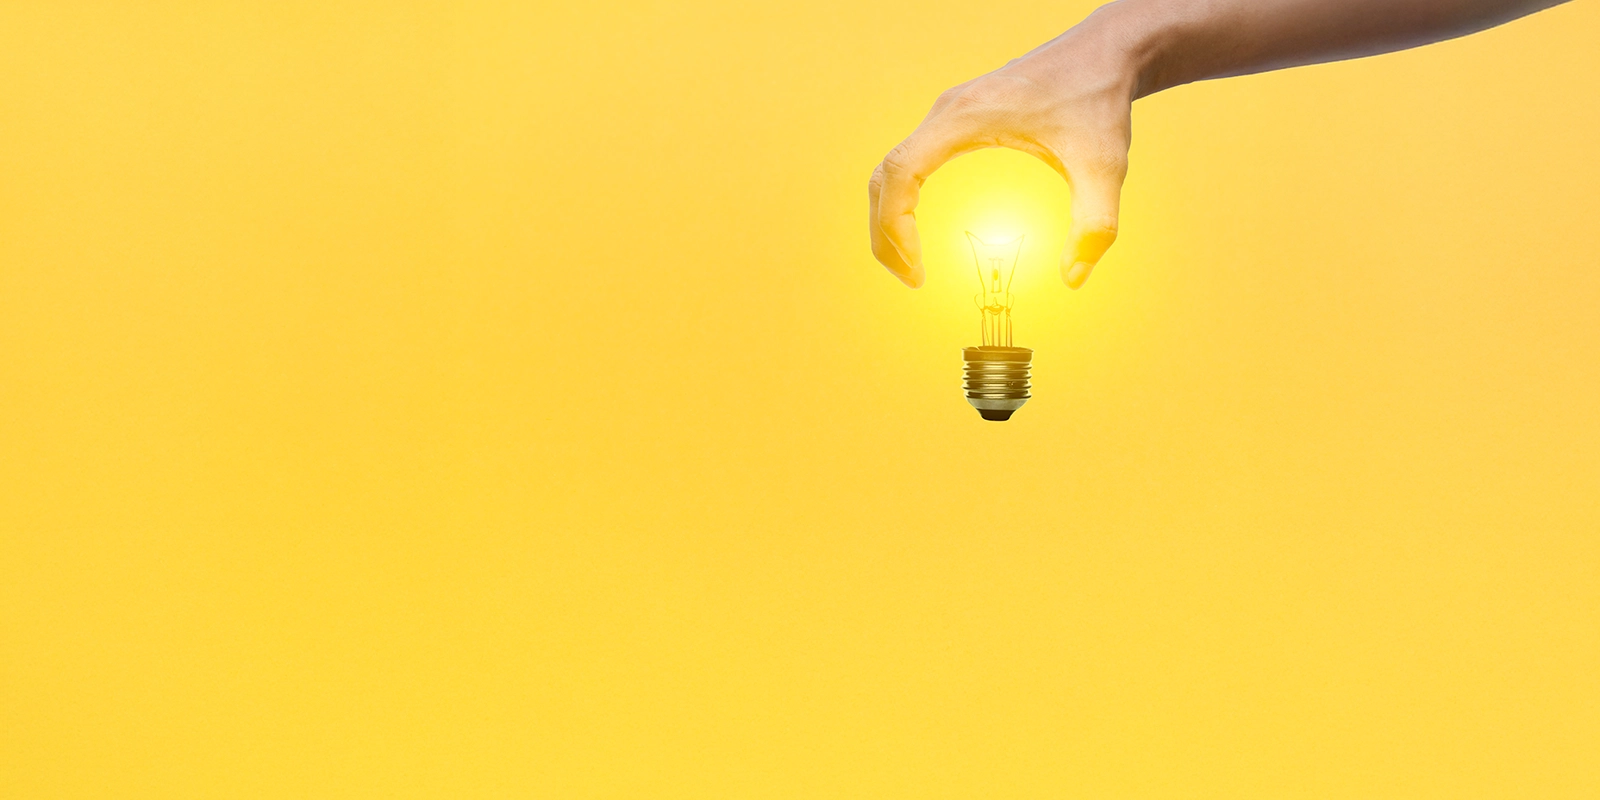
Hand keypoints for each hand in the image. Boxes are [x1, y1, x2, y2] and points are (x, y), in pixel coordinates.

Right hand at [868, 13, 1136, 289]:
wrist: (1108, 51)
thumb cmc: (1099, 96)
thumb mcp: (1104, 164)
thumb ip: (1095, 223)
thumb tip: (1074, 278)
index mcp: (965, 117)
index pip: (900, 172)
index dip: (894, 224)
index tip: (916, 267)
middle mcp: (947, 112)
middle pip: (885, 174)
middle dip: (884, 230)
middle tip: (909, 278)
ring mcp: (950, 113)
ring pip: (893, 167)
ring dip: (891, 215)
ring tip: (910, 260)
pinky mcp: (960, 118)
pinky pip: (913, 160)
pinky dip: (906, 197)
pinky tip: (924, 226)